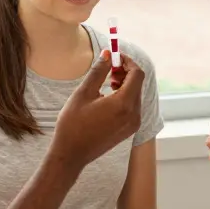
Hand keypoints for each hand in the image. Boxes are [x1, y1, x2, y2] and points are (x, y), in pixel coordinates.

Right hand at [50, 50, 145, 167]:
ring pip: (136, 95)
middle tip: (109, 69)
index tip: (115, 57)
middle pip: (138, 84)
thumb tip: (108, 53)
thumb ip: (99, 71)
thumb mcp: (83, 93)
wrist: (71, 155)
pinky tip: (108, 97)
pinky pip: (133, 107)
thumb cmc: (73, 124)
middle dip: (126, 72)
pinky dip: (125, 97)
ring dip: (125, 84)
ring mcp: (133, 124)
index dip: (128, 62)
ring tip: (106, 83)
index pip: (137, 74)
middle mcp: (134, 114)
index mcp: (124, 104)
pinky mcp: (129, 130)